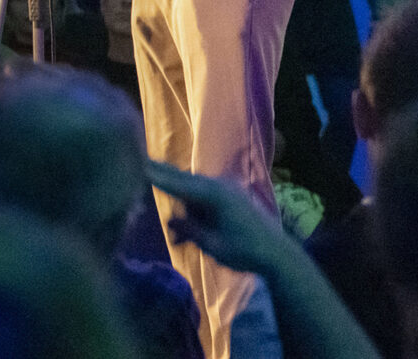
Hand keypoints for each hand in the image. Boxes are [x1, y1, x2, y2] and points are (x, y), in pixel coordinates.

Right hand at [146, 159, 290, 275]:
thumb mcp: (214, 246)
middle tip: (139, 161)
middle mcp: (219, 187)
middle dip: (162, 178)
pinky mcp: (230, 200)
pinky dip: (194, 214)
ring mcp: (226, 192)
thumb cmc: (246, 252)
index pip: (177, 183)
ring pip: (192, 195)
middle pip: (183, 181)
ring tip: (177, 240)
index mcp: (214, 195)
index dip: (155, 175)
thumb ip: (190, 230)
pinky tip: (186, 237)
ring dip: (181, 211)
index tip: (137, 163)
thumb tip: (170, 217)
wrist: (280, 256)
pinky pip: (203, 202)